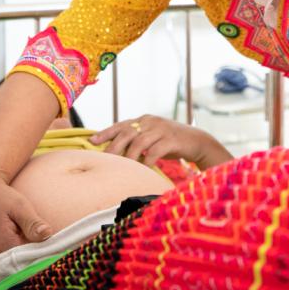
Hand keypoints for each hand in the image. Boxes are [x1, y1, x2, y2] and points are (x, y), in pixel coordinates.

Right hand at [0, 170, 52, 264]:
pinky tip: (15, 249)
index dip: (43, 255)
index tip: (49, 246)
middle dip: (33, 259)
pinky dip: (11, 264)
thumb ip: (32, 223)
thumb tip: (48, 234)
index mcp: (3, 246)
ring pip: (12, 270)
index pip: (31, 260)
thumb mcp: (19, 206)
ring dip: (22, 261)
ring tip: (22, 239)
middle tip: (35, 240)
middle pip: (21, 268)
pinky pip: (1, 270)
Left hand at [90, 115, 231, 169]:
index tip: (92, 140)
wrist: (196, 141)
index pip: (120, 125)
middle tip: (103, 159)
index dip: (105, 132)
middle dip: (113, 146)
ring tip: (121, 168)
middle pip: (127, 133)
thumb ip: (136, 141)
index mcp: (143, 120)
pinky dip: (147, 161)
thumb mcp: (152, 137)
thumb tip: (115, 152)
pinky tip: (142, 170)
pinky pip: (155, 151)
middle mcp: (150, 122)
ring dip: (129, 156)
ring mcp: (161, 129)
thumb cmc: (170, 142)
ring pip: (139, 142)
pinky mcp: (171, 139)